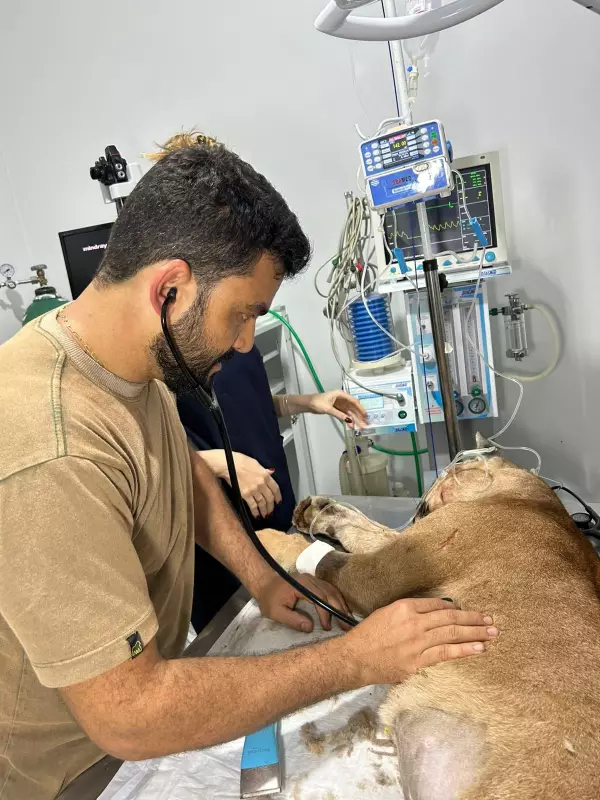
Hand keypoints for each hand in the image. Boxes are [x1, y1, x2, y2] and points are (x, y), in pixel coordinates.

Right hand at [226, 453, 281, 518]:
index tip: (278, 501)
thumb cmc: (240, 461)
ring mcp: (254, 490)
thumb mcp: (255, 463)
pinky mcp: (245, 495)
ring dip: (264, 511)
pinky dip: (255, 512)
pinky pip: (253, 506)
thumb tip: (271, 472)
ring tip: (265, 515)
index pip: (275, 488)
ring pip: (262, 503)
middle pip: (269, 498)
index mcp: (265, 475)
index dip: (278, 497)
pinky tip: (257, 516)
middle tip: (271, 511)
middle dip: (271, 506)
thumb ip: (264, 470)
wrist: (228, 464)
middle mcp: (261, 484)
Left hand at [255, 572, 353, 632]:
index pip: (319, 598)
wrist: (265, 583)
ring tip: (348, 619)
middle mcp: (310, 579)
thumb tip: (310, 627)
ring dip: (341, 604)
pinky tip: (342, 609)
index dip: (325, 613)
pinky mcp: (314, 582)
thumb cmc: (269, 599)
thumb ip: (292, 620)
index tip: (327, 627)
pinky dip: (338, 600)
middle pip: (330, 593)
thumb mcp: (275, 612)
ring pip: (332, 590)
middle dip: (339, 609)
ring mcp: (313, 579)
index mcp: (301, 585)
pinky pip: (330, 589)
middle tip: (346, 625)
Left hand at [308, 391, 367, 429]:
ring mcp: (339, 404)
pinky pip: (344, 414)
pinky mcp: (336, 409)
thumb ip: (339, 415)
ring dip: (354, 419)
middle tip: (365, 424)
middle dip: (359, 416)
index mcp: (340, 394)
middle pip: (353, 408)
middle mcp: (342, 398)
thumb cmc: (316, 403)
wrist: (307, 404)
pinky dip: (348, 419)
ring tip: (360, 426)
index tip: (365, 416)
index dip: (360, 409)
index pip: (353, 402)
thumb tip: (349, 421)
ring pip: (349, 412)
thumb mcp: (328, 409)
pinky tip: (352, 425)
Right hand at [343, 598, 497, 686]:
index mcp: (405, 607)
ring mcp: (417, 643)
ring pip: (452, 634)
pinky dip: (464, 650)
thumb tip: (435, 613)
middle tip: (490, 620)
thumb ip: (410, 612)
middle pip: (450, 618)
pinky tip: (478, 649)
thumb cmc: (368, 634)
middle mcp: (414, 623)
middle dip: (473, 619)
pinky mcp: (418, 662)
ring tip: (492, 633)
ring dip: (475, 633)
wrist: (355, 657)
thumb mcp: (387, 613)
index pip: (438, 605)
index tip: (467, 612)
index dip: (455, 608)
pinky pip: (446, 654)